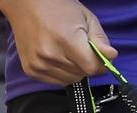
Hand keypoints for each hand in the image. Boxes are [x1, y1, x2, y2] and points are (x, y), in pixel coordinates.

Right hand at [0, 0, 115, 83]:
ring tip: (66, 51)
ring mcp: (38, 64)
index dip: (100, 64)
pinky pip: (57, 81)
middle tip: (78, 48)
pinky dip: (62, 73)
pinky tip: (56, 56)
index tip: (98, 55)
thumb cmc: (59, 8)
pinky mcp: (30, 70)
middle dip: (86, 65)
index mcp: (65, 40)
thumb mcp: (86, 19)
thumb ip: (100, 40)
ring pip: (70, 80)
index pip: (92, 68)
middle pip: (82, 75)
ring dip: (74, 70)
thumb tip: (112, 56)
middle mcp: (49, 54)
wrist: (25, 4)